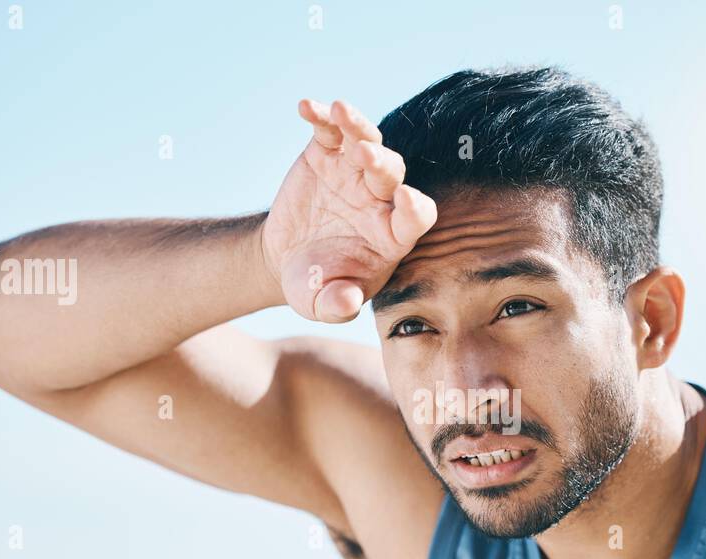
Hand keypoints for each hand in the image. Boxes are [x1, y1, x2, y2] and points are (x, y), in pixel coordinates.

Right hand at [259, 98, 437, 322]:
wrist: (288, 260)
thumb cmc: (315, 286)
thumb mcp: (321, 303)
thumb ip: (337, 305)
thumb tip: (346, 301)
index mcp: (392, 235)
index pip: (417, 216)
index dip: (415, 209)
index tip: (407, 200)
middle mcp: (380, 199)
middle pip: (392, 173)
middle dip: (381, 163)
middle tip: (367, 156)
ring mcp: (355, 172)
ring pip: (366, 141)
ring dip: (357, 126)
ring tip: (340, 112)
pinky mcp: (327, 154)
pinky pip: (330, 130)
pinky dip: (321, 117)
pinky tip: (306, 107)